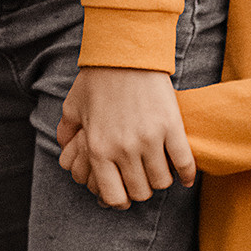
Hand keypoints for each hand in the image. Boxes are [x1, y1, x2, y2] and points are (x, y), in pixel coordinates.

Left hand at [55, 65, 197, 208]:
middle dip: (142, 189)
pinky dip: (187, 174)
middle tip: (144, 178)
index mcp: (98, 149)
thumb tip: (64, 151)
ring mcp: (149, 139)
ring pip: (162, 181)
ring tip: (160, 171)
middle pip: (141, 192)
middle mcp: (123, 149)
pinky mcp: (171, 126)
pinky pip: (184, 163)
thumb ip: (67, 133)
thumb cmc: (97, 78)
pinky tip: (185, 177)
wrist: (124, 51)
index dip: (122, 200)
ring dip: (162, 180)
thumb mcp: (73, 106)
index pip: (114, 196)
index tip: (127, 192)